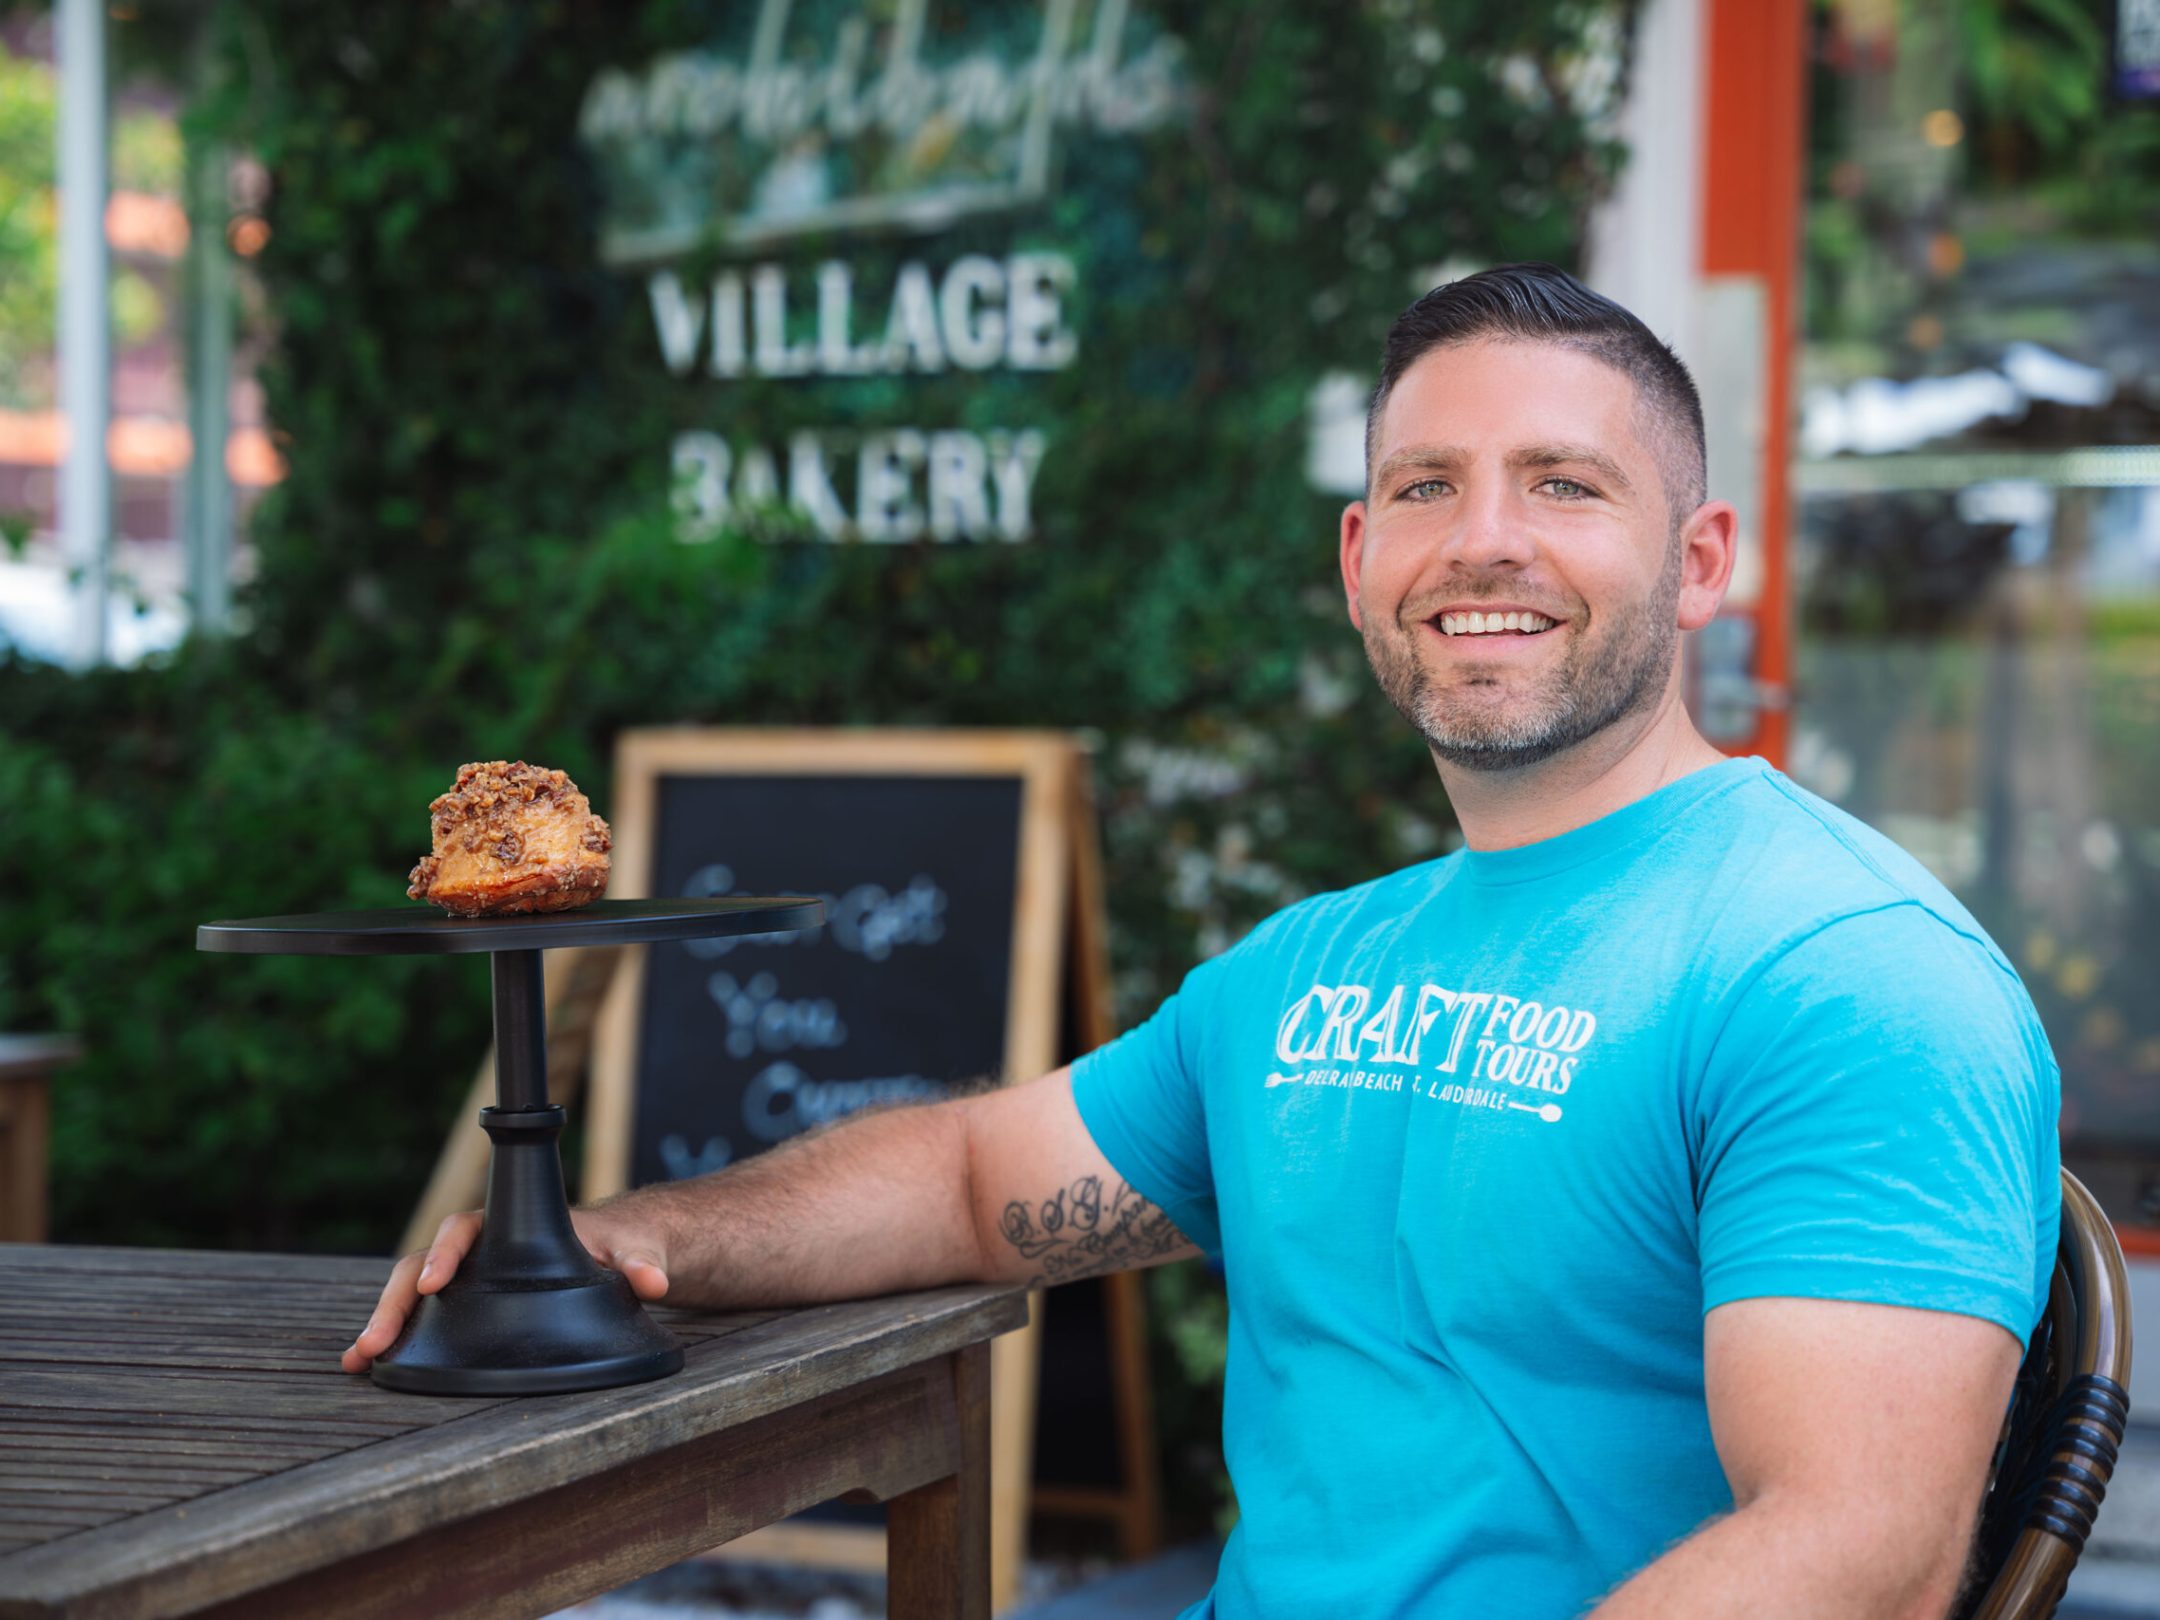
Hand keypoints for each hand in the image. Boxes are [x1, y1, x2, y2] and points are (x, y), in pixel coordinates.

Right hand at [340, 1205, 673, 1373]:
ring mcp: (472, 1280)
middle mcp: (482, 1250)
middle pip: (423, 1265)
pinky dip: (400, 1340)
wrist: (619, 1253)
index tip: (433, 1281)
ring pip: (415, 1294)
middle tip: (374, 1341)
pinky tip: (371, 1369)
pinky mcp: (470, 1307)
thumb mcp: (635, 1251)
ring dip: (387, 1324)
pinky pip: (427, 1319)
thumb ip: (641, 1264)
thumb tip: (652, 1282)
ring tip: (358, 1360)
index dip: (445, 1251)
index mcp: (513, 1228)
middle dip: (396, 1302)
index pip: (466, 1228)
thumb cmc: (622, 1244)